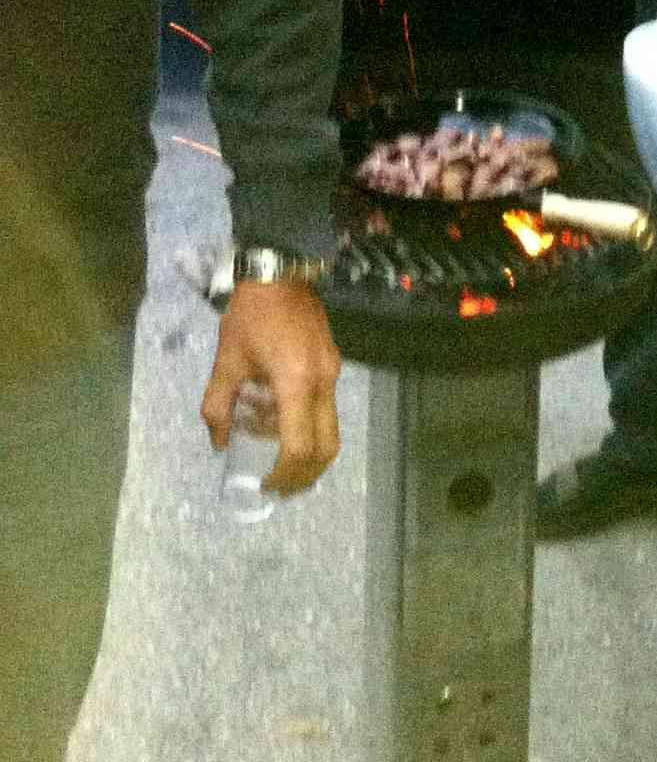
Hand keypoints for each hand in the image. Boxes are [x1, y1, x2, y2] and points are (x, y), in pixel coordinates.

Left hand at [202, 280, 341, 495]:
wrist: (281, 272)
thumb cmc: (250, 315)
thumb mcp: (226, 360)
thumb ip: (218, 405)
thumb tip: (219, 442)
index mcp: (296, 384)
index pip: (299, 446)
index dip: (284, 474)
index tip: (266, 486)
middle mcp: (323, 384)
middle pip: (327, 446)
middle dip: (305, 475)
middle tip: (282, 489)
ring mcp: (333, 373)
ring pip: (332, 430)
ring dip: (310, 455)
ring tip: (283, 466)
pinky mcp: (332, 365)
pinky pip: (327, 409)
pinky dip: (310, 430)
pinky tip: (284, 426)